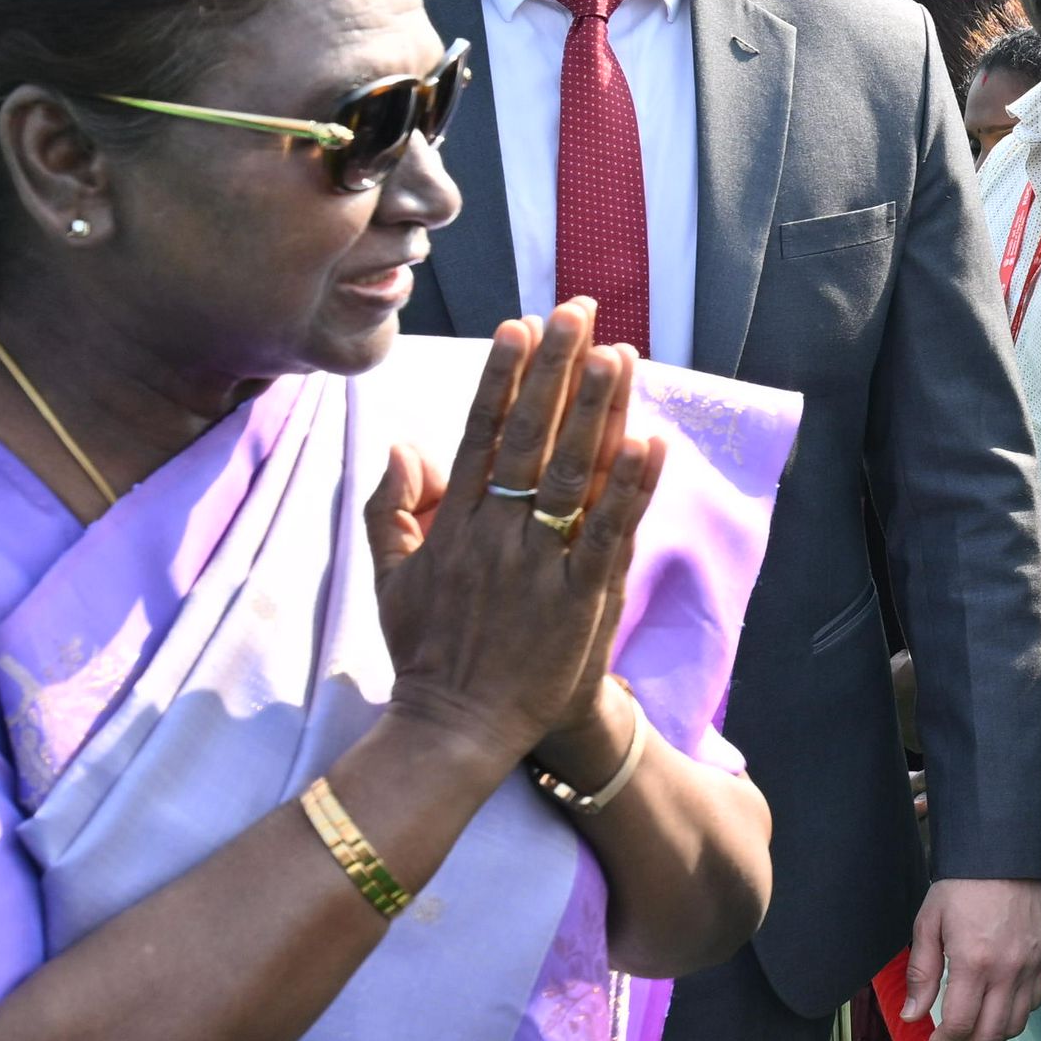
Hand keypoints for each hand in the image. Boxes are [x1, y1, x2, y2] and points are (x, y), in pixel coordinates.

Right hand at [374, 302, 667, 767]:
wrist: (456, 727)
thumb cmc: (427, 653)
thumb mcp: (390, 578)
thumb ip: (392, 509)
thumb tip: (399, 446)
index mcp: (454, 525)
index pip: (482, 433)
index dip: (504, 378)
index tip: (521, 327)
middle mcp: (496, 534)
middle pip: (531, 437)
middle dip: (556, 370)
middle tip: (577, 313)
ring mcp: (538, 565)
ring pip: (571, 474)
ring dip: (597, 411)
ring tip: (620, 355)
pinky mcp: (578, 600)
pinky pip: (608, 534)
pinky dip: (629, 488)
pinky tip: (650, 442)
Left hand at [902, 876, 1040, 1040]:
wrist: (1005, 854)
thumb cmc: (961, 886)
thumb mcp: (928, 925)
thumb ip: (921, 974)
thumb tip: (913, 1016)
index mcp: (974, 963)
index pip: (958, 1026)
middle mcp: (1008, 971)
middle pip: (988, 1036)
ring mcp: (1031, 967)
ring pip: (1014, 1026)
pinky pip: (1033, 1003)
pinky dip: (1013, 1018)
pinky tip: (994, 1014)